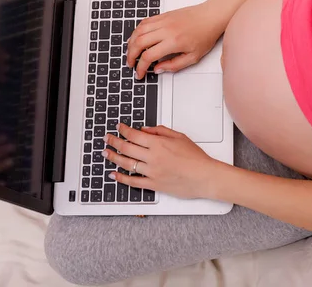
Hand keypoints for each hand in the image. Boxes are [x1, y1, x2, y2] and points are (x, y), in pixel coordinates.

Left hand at [102, 124, 217, 198]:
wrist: (204, 177)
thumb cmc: (196, 158)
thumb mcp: (180, 137)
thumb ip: (161, 131)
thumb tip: (145, 130)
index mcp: (158, 143)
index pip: (134, 135)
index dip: (123, 130)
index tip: (119, 127)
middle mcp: (152, 157)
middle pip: (126, 148)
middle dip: (114, 141)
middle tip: (107, 138)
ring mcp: (152, 172)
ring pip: (126, 164)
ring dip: (113, 157)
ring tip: (106, 153)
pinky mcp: (154, 184)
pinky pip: (133, 182)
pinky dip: (121, 178)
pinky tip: (114, 174)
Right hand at [126, 0, 231, 78]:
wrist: (211, 16)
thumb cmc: (205, 35)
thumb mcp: (193, 57)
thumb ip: (174, 65)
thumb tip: (158, 69)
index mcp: (173, 42)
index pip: (148, 56)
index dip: (141, 67)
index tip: (140, 73)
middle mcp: (165, 30)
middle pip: (138, 43)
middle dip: (131, 56)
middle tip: (131, 64)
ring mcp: (163, 21)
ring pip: (138, 31)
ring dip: (131, 43)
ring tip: (131, 52)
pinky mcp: (163, 15)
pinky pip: (144, 22)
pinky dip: (137, 31)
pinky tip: (137, 38)